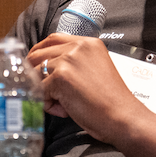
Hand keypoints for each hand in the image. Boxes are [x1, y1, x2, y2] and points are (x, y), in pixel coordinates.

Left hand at [27, 33, 149, 144]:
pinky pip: (40, 90)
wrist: (122, 117)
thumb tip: (46, 68)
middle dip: (34, 73)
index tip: (34, 65)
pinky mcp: (61, 77)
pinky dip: (47, 103)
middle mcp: (78, 47)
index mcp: (88, 43)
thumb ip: (75, 62)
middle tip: (44, 91)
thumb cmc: (110, 101)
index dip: (39, 53)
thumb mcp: (95, 69)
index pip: (52, 39)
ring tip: (62, 104)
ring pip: (37, 73)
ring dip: (44, 91)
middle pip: (39, 54)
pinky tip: (64, 111)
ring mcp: (68, 60)